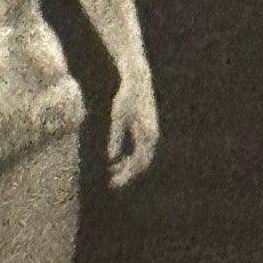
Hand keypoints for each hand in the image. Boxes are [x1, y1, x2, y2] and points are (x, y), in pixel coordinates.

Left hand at [107, 72, 158, 189]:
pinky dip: (128, 157)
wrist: (136, 79)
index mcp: (147, 134)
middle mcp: (152, 135)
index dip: (127, 174)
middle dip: (128, 174)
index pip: (139, 162)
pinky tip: (114, 159)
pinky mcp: (145, 128)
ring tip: (111, 172)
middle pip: (141, 162)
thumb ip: (115, 137)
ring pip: (141, 157)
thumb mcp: (117, 117)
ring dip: (127, 166)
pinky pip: (138, 149)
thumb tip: (110, 157)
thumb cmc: (125, 96)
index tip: (113, 183)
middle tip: (112, 184)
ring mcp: (150, 132)